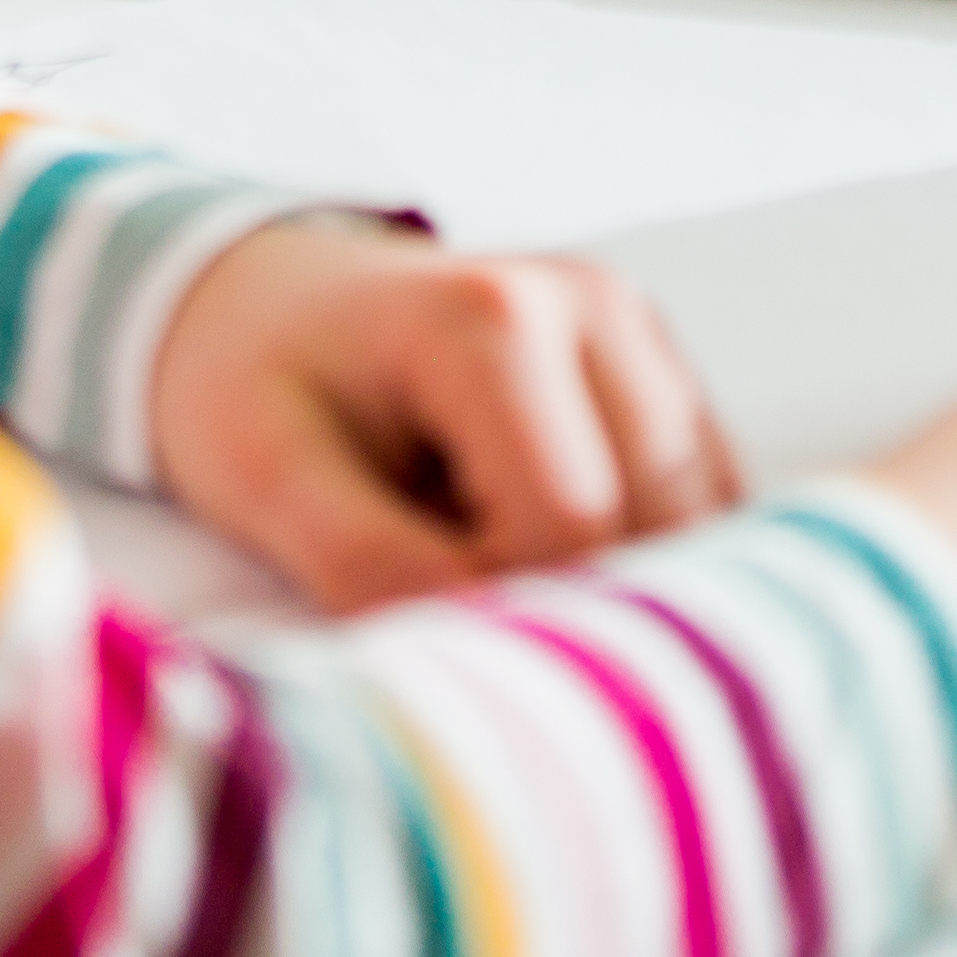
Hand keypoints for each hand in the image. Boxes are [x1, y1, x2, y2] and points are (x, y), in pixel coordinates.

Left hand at [149, 214, 742, 606]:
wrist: (266, 299)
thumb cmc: (254, 387)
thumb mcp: (267, 479)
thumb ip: (374, 566)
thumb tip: (493, 657)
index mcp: (493, 317)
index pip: (568, 525)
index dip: (512, 612)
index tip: (428, 640)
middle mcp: (594, 305)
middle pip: (657, 521)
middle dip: (579, 602)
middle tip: (468, 624)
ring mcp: (641, 329)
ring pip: (701, 514)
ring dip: (622, 579)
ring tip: (496, 575)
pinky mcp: (660, 367)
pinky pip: (702, 494)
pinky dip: (650, 553)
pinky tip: (553, 559)